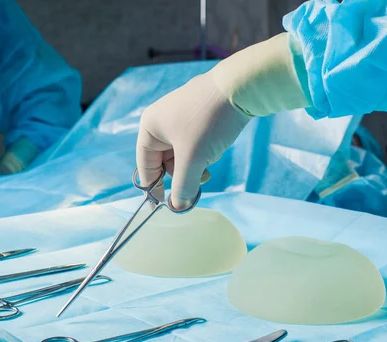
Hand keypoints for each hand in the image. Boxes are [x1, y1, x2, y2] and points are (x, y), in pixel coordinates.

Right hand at [136, 72, 249, 209]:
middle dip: (182, 175)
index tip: (163, 208)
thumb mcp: (193, 159)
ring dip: (195, 165)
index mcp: (150, 127)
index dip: (154, 189)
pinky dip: (203, 153)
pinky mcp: (199, 116)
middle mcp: (161, 121)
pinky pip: (195, 144)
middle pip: (165, 162)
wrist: (241, 87)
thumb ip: (183, 187)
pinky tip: (215, 150)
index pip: (145, 166)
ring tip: (208, 164)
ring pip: (182, 155)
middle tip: (197, 184)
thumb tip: (178, 207)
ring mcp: (181, 117)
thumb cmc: (209, 121)